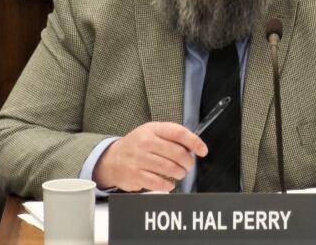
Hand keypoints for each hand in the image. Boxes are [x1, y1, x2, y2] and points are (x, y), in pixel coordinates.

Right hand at [93, 122, 207, 191]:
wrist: (112, 159)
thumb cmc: (137, 145)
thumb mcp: (151, 133)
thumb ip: (171, 137)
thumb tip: (193, 146)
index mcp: (152, 129)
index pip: (178, 133)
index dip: (194, 142)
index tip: (203, 150)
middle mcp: (145, 142)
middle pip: (178, 153)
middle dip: (188, 162)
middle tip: (188, 165)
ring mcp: (139, 159)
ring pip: (171, 168)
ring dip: (180, 173)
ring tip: (179, 173)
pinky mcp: (136, 175)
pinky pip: (159, 183)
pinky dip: (168, 185)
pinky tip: (169, 183)